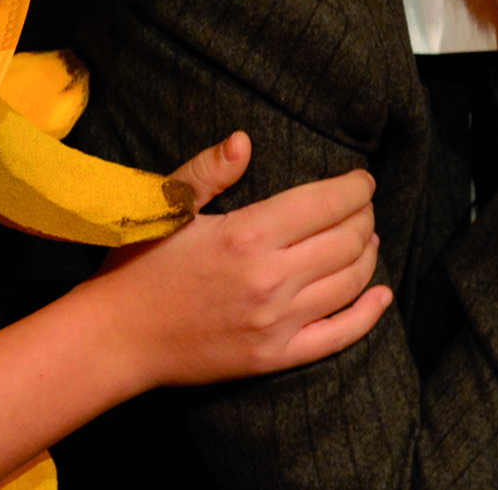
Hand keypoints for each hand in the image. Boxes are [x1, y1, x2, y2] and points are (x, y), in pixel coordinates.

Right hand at [91, 132, 389, 387]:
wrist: (116, 336)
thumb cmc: (139, 264)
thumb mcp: (166, 206)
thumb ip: (209, 169)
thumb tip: (245, 140)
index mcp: (247, 235)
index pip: (326, 204)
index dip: (355, 189)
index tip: (363, 180)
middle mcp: (270, 279)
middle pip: (347, 241)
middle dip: (364, 217)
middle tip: (362, 206)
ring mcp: (276, 322)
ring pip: (350, 282)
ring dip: (368, 255)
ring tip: (366, 238)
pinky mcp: (276, 357)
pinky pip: (340, 335)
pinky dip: (369, 313)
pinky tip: (381, 295)